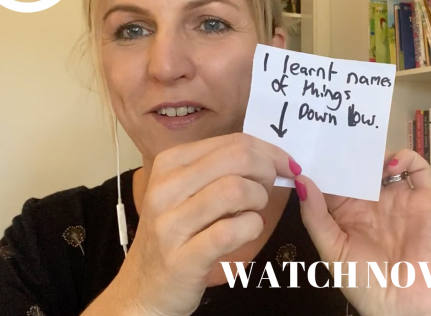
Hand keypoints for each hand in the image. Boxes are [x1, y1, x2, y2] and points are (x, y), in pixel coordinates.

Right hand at [84, 133, 295, 315]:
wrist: (144, 289)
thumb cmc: (176, 235)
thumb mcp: (189, 192)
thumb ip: (223, 169)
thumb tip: (274, 158)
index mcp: (170, 164)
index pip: (233, 142)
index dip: (270, 152)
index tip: (286, 166)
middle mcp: (165, 188)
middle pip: (237, 158)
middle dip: (267, 172)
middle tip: (267, 191)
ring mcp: (171, 224)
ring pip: (235, 189)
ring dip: (258, 200)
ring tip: (253, 212)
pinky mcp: (183, 258)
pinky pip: (231, 230)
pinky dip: (251, 227)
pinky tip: (248, 230)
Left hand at [296, 149, 430, 315]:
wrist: (404, 303)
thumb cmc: (364, 281)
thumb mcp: (331, 250)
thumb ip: (315, 216)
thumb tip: (301, 180)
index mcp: (347, 215)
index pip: (334, 181)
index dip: (324, 166)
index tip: (310, 149)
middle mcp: (372, 203)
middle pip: (359, 167)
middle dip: (348, 153)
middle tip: (337, 137)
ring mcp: (398, 199)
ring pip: (387, 163)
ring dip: (376, 154)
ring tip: (365, 154)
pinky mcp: (423, 199)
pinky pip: (418, 169)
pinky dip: (406, 158)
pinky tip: (390, 166)